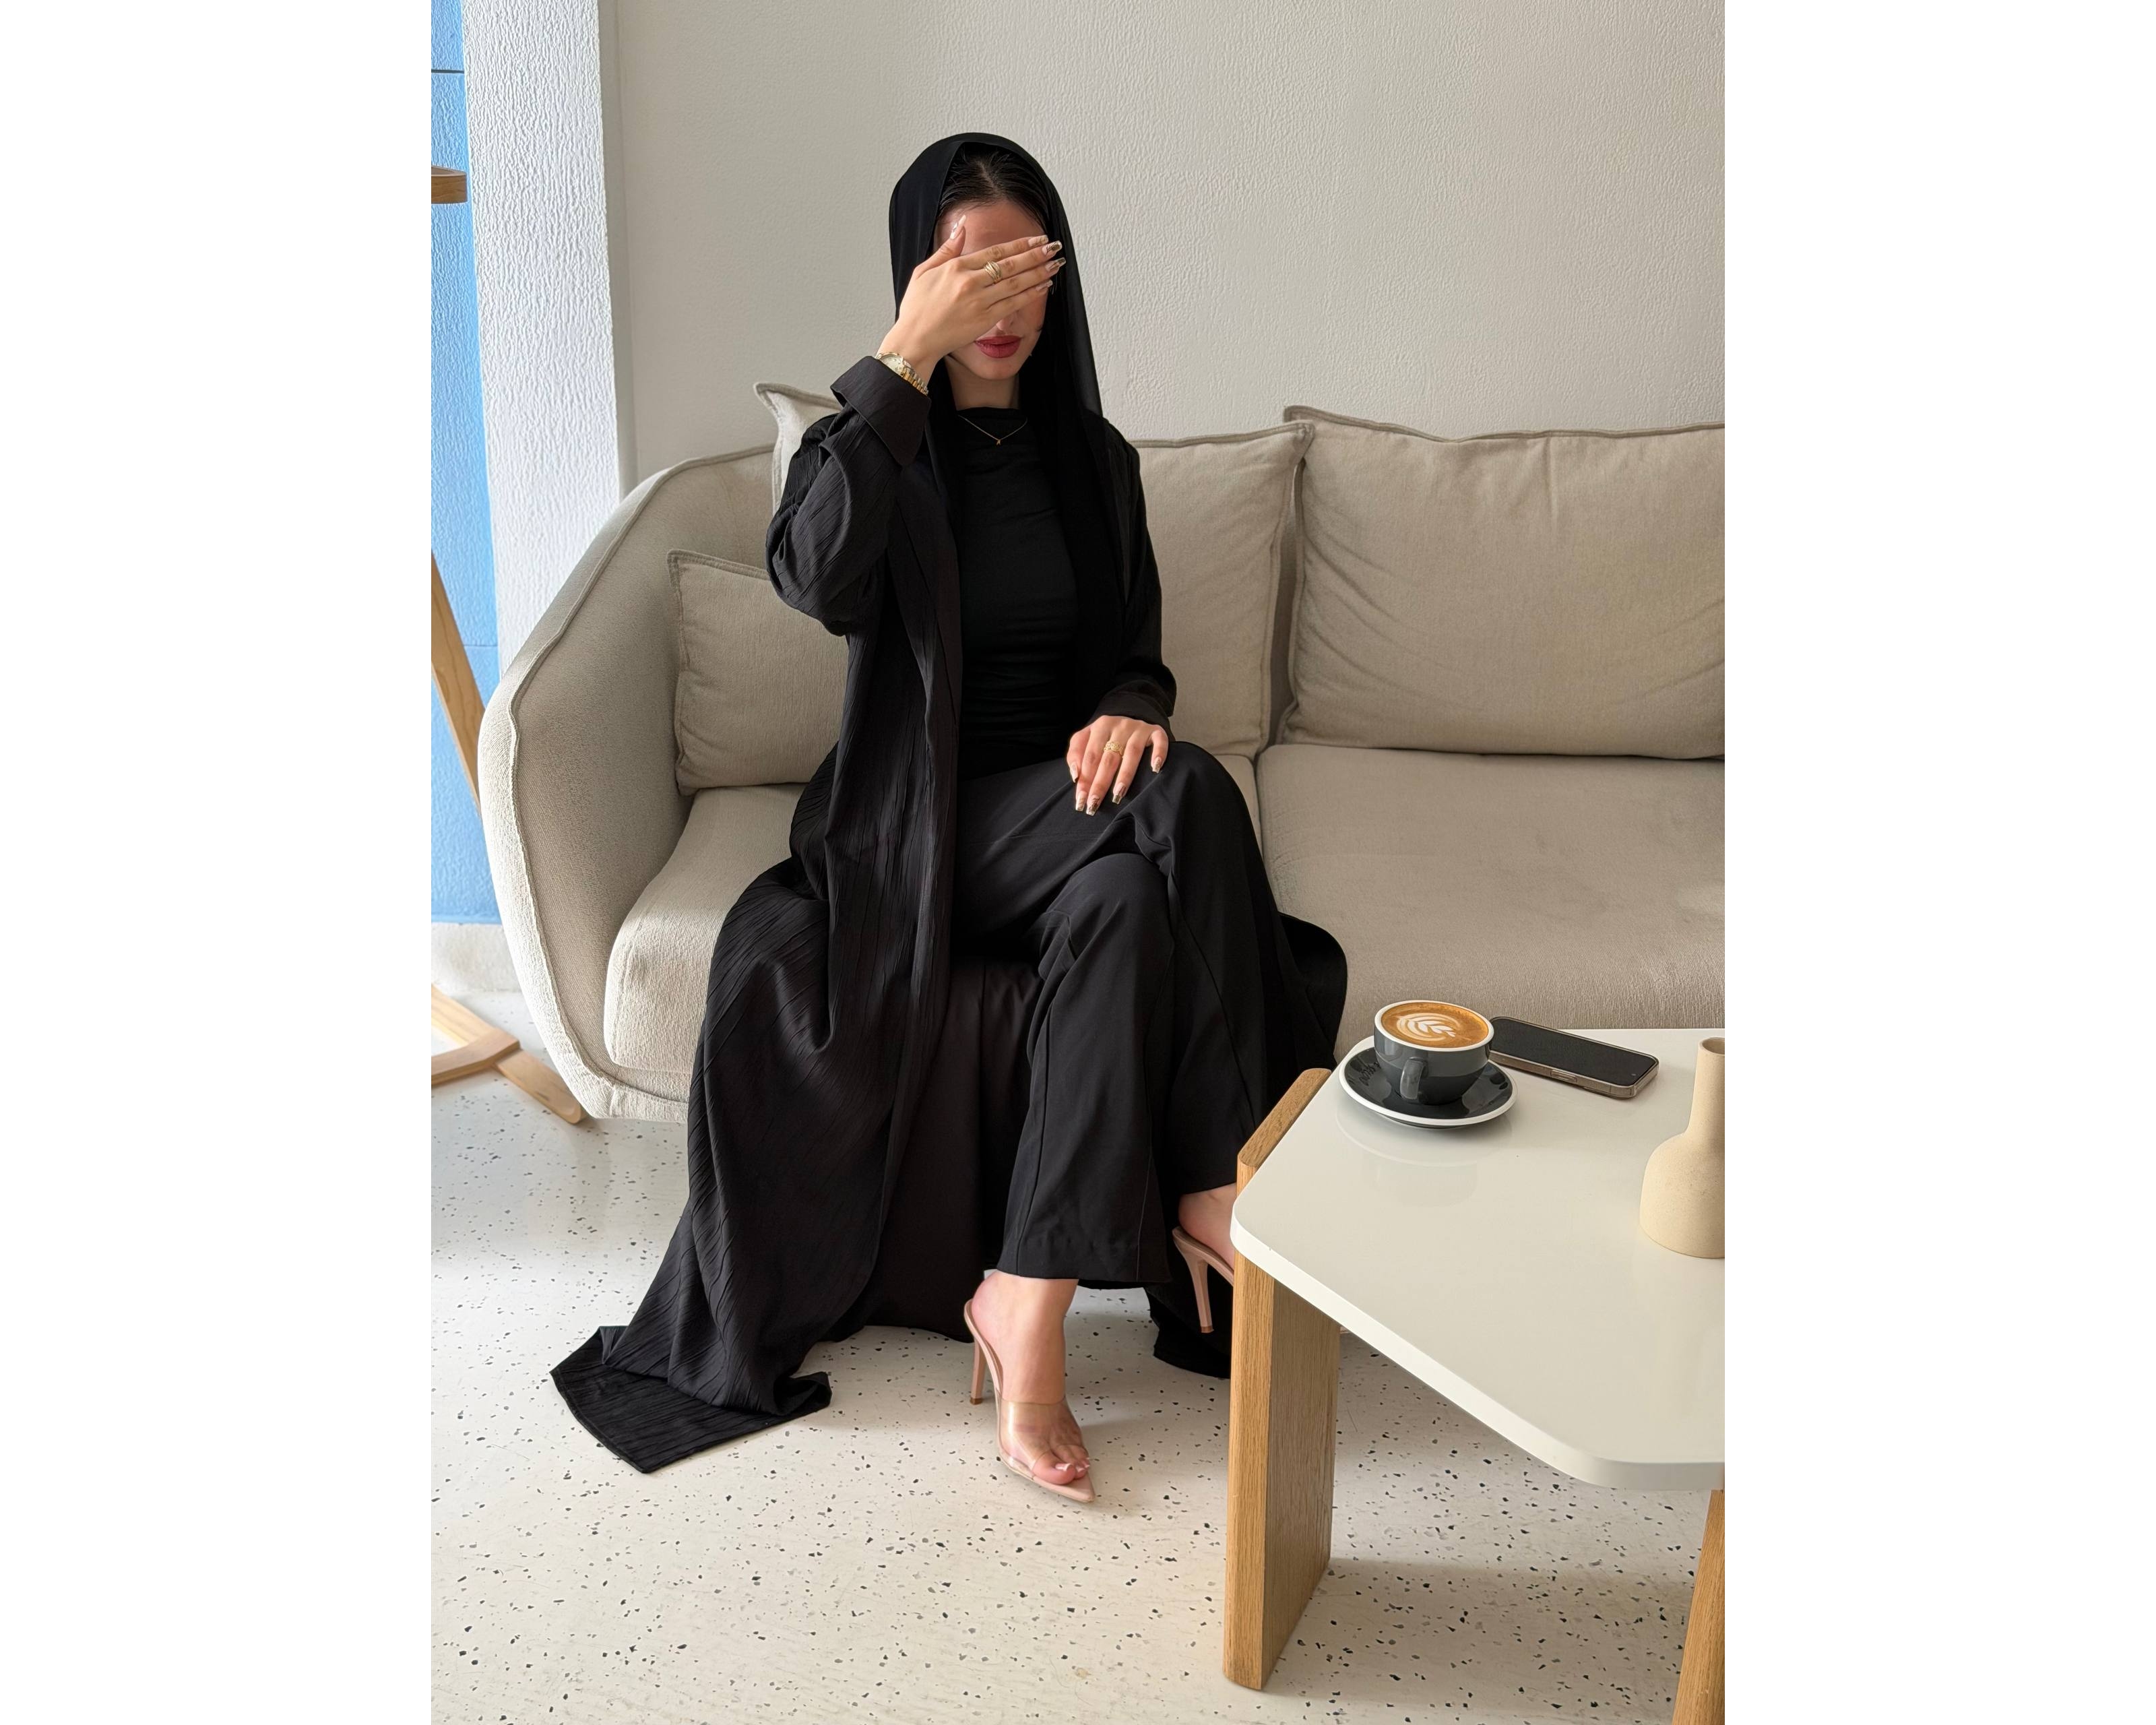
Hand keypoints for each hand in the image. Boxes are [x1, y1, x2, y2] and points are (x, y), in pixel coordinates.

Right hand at [881, 219, 1064, 371]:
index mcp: (957, 267)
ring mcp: (980, 301)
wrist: (915, 339)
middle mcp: (971, 282)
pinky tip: (1044, 285)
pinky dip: (1030, 293)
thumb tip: (962, 226)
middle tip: (1054, 247)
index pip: (995, 251)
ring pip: (1016, 283)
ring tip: (1055, 264)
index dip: (1019, 244)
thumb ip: (947, 248)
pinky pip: (1013, 304)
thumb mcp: (924, 270)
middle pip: (1010, 264)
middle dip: (1035, 254)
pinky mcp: (985, 320)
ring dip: (1038, 272)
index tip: (1036, 238)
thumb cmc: (917, 307)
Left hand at [1067, 715, 1168, 815]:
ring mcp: (1139, 728)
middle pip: (1109, 758)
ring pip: (1132, 753)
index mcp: (1100, 726)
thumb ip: (1076, 754)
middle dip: (1100, 783)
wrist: (1131, 720)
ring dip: (1125, 775)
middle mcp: (1120, 725)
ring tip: (1117, 794)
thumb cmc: (1106, 737)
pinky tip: (1155, 769)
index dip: (1085, 779)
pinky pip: (1160, 741)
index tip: (1081, 800)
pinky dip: (1158, 754)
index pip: (1090, 756)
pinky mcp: (1156, 731)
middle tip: (1095, 804)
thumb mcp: (1087, 739)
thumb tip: (1076, 775)